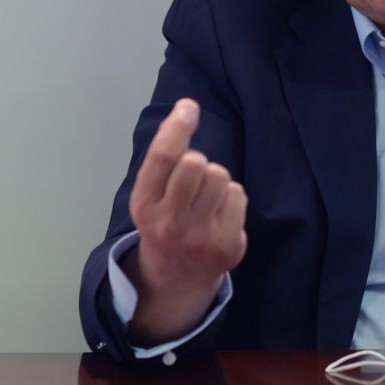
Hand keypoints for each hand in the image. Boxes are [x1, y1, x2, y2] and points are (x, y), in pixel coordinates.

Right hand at [123, 98, 247, 344]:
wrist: (176, 277)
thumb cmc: (165, 221)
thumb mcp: (150, 194)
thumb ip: (164, 157)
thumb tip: (186, 108)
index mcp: (145, 205)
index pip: (163, 158)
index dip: (177, 127)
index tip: (188, 107)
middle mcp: (169, 222)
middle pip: (196, 163)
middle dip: (198, 161)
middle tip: (193, 179)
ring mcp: (200, 236)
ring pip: (220, 176)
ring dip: (216, 180)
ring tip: (206, 199)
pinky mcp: (227, 245)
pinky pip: (238, 195)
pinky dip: (232, 198)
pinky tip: (219, 215)